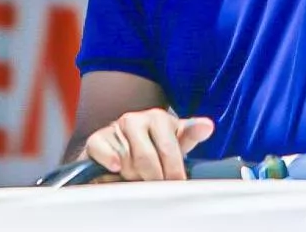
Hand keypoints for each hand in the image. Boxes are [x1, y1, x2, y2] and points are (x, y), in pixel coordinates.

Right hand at [82, 108, 214, 180]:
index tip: (177, 186)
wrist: (120, 149)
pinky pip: (103, 152)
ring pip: (127, 161)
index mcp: (158, 118)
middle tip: (156, 187)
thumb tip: (208, 125)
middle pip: (147, 159)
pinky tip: (116, 168)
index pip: (169, 149)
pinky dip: (110, 162)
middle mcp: (136, 119)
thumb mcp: (175, 141)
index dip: (174, 171)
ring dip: (132, 176)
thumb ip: (191, 134)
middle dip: (152, 178)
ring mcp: (115, 127)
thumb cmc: (153, 147)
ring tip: (136, 176)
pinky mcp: (97, 139)